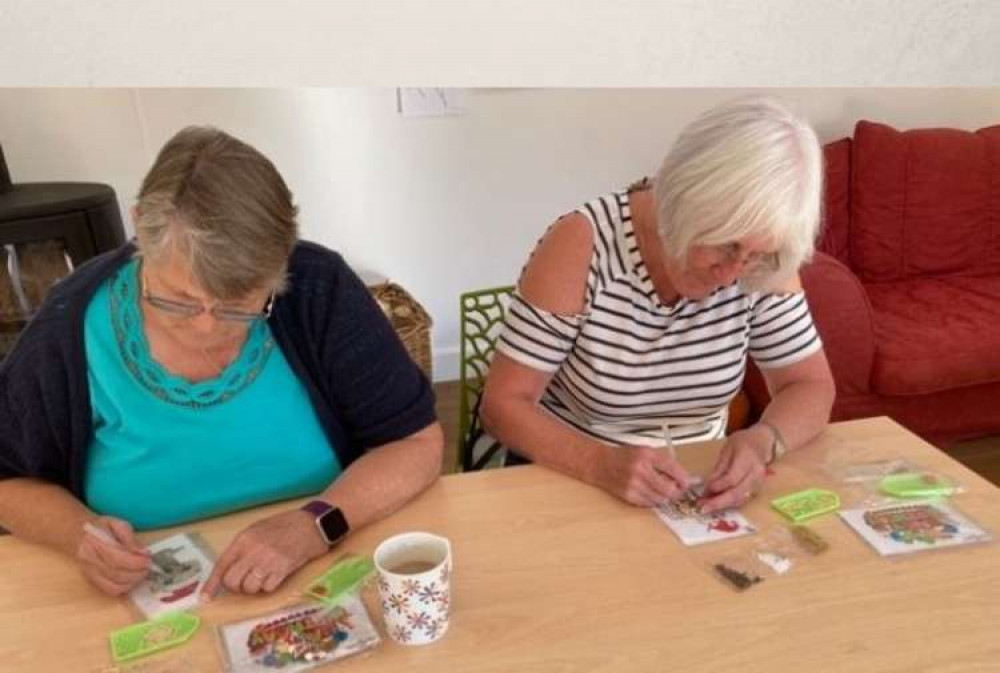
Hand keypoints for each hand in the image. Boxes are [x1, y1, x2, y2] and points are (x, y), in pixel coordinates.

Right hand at [76, 516, 150, 595]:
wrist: (78, 534)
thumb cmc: (99, 528)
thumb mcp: (115, 523)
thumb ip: (129, 537)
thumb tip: (142, 551)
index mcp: (94, 543)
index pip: (116, 559)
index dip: (135, 562)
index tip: (147, 559)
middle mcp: (89, 560)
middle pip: (116, 574)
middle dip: (137, 573)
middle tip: (148, 567)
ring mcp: (89, 572)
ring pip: (113, 586)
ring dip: (132, 582)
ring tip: (141, 573)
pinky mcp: (92, 580)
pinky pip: (109, 590)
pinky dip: (124, 588)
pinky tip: (132, 579)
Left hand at [202, 509, 328, 597]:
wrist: (312, 525)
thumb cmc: (285, 525)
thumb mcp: (258, 530)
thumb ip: (243, 547)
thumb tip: (229, 569)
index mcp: (244, 539)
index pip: (221, 565)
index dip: (211, 583)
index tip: (205, 597)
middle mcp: (253, 551)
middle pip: (233, 581)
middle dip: (237, 586)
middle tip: (246, 581)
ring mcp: (268, 561)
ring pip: (249, 587)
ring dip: (255, 586)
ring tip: (264, 576)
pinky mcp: (282, 570)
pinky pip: (267, 588)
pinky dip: (269, 585)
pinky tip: (276, 575)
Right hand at [597, 445, 692, 506]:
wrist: (600, 463)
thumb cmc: (624, 456)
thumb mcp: (644, 451)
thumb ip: (662, 462)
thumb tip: (680, 478)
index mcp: (646, 455)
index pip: (672, 469)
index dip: (683, 479)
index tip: (686, 483)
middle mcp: (640, 470)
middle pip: (669, 489)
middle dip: (676, 491)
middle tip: (676, 490)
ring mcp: (633, 484)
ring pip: (660, 499)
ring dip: (664, 497)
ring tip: (661, 490)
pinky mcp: (628, 496)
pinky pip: (649, 504)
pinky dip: (653, 500)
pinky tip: (649, 493)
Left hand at [700, 427, 770, 513]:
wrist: (763, 442)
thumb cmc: (744, 442)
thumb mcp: (728, 449)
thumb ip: (719, 468)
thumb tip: (708, 485)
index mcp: (748, 458)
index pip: (732, 478)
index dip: (718, 486)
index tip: (705, 490)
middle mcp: (756, 472)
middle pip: (737, 493)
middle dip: (719, 502)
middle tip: (702, 508)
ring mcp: (759, 482)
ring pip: (740, 499)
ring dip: (722, 505)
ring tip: (706, 506)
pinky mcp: (757, 488)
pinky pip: (743, 498)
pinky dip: (729, 503)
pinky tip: (717, 503)